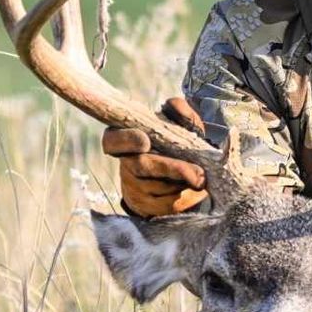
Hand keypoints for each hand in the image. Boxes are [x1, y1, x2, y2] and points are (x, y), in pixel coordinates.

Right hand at [103, 97, 208, 216]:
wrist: (186, 177)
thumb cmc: (179, 144)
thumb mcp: (182, 126)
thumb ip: (179, 112)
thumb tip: (172, 104)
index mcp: (127, 139)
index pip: (112, 140)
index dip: (125, 141)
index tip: (146, 141)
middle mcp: (126, 163)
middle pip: (141, 166)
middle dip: (172, 168)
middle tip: (198, 174)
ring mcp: (132, 187)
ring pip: (157, 186)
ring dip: (182, 182)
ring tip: (199, 176)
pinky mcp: (144, 207)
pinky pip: (165, 203)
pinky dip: (183, 196)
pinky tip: (191, 189)